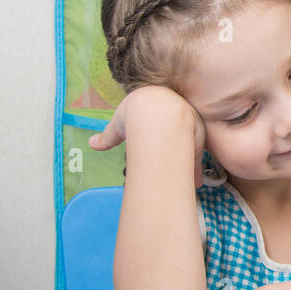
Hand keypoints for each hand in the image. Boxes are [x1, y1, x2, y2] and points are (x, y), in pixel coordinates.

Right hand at [88, 85, 206, 187]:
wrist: (153, 110)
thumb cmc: (133, 113)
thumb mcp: (117, 125)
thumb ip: (108, 136)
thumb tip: (91, 144)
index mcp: (162, 106)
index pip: (162, 125)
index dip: (159, 139)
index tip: (158, 150)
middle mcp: (179, 113)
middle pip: (179, 137)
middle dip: (179, 153)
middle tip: (176, 169)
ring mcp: (191, 122)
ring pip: (190, 147)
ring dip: (188, 165)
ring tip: (189, 183)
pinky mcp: (198, 134)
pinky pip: (197, 154)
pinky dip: (194, 169)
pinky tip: (194, 182)